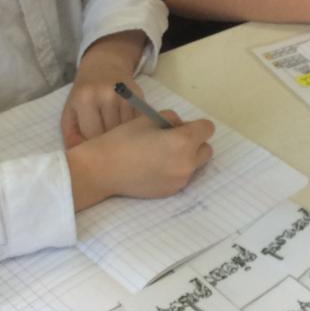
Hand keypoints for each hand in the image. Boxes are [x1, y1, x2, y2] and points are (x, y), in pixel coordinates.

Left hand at [61, 73, 140, 147]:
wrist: (104, 65)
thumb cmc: (84, 93)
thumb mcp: (70, 110)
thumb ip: (71, 134)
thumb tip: (77, 155)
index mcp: (85, 100)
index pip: (92, 135)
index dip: (93, 147)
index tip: (94, 151)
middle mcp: (106, 96)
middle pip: (111, 134)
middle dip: (108, 144)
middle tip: (107, 150)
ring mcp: (124, 96)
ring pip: (126, 130)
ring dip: (122, 138)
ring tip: (117, 141)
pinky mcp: (138, 96)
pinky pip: (137, 122)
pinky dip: (133, 130)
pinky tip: (128, 131)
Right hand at [67, 110, 215, 208]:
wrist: (102, 170)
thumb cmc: (123, 139)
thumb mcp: (148, 119)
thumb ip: (171, 119)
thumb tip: (180, 126)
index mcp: (183, 141)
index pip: (207, 129)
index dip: (195, 125)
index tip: (178, 127)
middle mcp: (187, 163)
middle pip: (206, 150)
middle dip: (194, 142)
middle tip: (171, 140)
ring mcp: (180, 180)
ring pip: (195, 165)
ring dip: (185, 157)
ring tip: (160, 154)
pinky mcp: (171, 191)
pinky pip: (182, 177)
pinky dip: (174, 170)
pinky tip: (153, 167)